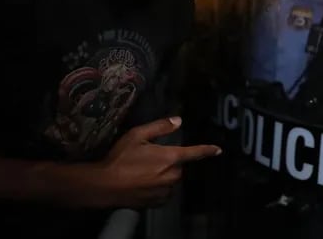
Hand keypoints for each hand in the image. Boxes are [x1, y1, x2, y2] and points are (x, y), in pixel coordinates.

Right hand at [96, 117, 220, 207]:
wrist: (104, 185)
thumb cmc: (120, 158)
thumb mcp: (137, 135)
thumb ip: (160, 127)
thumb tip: (178, 120)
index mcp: (169, 157)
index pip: (193, 152)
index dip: (207, 150)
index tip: (218, 150)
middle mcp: (171, 175)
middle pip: (178, 166)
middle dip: (169, 162)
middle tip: (149, 159)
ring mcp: (164, 190)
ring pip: (171, 180)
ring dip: (163, 176)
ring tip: (141, 172)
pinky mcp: (156, 202)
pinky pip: (163, 193)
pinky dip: (157, 188)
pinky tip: (142, 184)